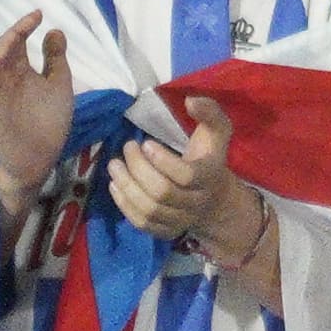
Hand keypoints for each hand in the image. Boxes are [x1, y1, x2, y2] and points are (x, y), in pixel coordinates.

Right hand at [0, 12, 76, 201]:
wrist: (42, 156)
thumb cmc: (49, 119)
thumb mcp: (58, 84)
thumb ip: (55, 59)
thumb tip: (54, 30)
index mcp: (21, 73)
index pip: (17, 44)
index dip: (24, 28)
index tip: (38, 14)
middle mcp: (6, 81)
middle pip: (2, 52)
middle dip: (12, 36)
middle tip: (28, 22)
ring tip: (12, 38)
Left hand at [104, 96, 245, 244]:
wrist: (215, 199)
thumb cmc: (211, 157)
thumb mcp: (217, 132)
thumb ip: (209, 112)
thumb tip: (190, 99)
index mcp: (211, 176)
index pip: (186, 176)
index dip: (162, 161)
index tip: (144, 143)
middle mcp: (197, 202)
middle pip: (163, 192)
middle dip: (139, 170)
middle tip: (126, 149)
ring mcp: (180, 220)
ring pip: (149, 209)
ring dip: (127, 187)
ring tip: (114, 166)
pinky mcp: (165, 231)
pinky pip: (141, 222)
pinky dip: (124, 204)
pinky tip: (115, 185)